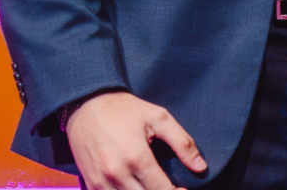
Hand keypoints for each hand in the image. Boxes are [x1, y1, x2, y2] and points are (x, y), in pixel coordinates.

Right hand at [65, 91, 206, 189]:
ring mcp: (100, 181)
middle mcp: (116, 174)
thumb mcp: (158, 117)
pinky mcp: (90, 183)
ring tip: (153, 187)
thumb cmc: (124, 109)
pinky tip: (135, 187)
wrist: (85, 104)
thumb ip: (182, 142)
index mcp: (136, 157)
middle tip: (170, 188)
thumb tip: (201, 166)